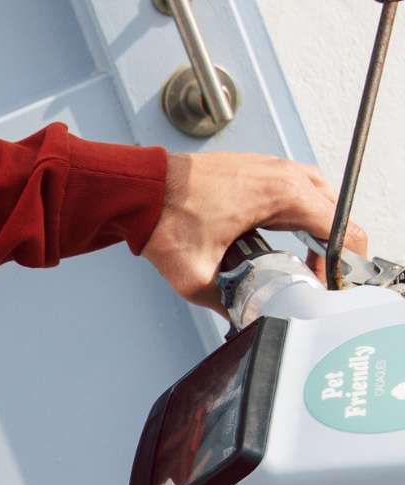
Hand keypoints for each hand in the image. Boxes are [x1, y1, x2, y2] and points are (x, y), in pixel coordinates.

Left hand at [144, 150, 367, 305]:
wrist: (141, 189)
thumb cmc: (164, 219)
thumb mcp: (196, 278)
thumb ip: (227, 301)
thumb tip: (244, 318)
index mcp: (281, 195)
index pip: (339, 227)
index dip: (343, 261)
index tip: (332, 283)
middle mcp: (283, 174)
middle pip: (335, 212)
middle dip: (335, 247)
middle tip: (321, 277)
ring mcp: (271, 167)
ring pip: (319, 197)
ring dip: (321, 227)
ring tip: (309, 260)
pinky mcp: (257, 168)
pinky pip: (297, 187)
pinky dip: (302, 211)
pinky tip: (288, 236)